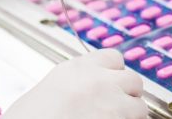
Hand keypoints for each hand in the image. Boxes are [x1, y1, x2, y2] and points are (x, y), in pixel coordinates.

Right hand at [4, 49, 147, 118]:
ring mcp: (114, 105)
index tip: (110, 82)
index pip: (113, 58)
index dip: (114, 72)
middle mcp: (99, 82)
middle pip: (133, 79)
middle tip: (116, 106)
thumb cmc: (31, 116)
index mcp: (77, 68)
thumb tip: (90, 90)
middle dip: (128, 93)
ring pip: (140, 107)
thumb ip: (76, 82)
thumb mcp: (50, 88)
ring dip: (131, 115)